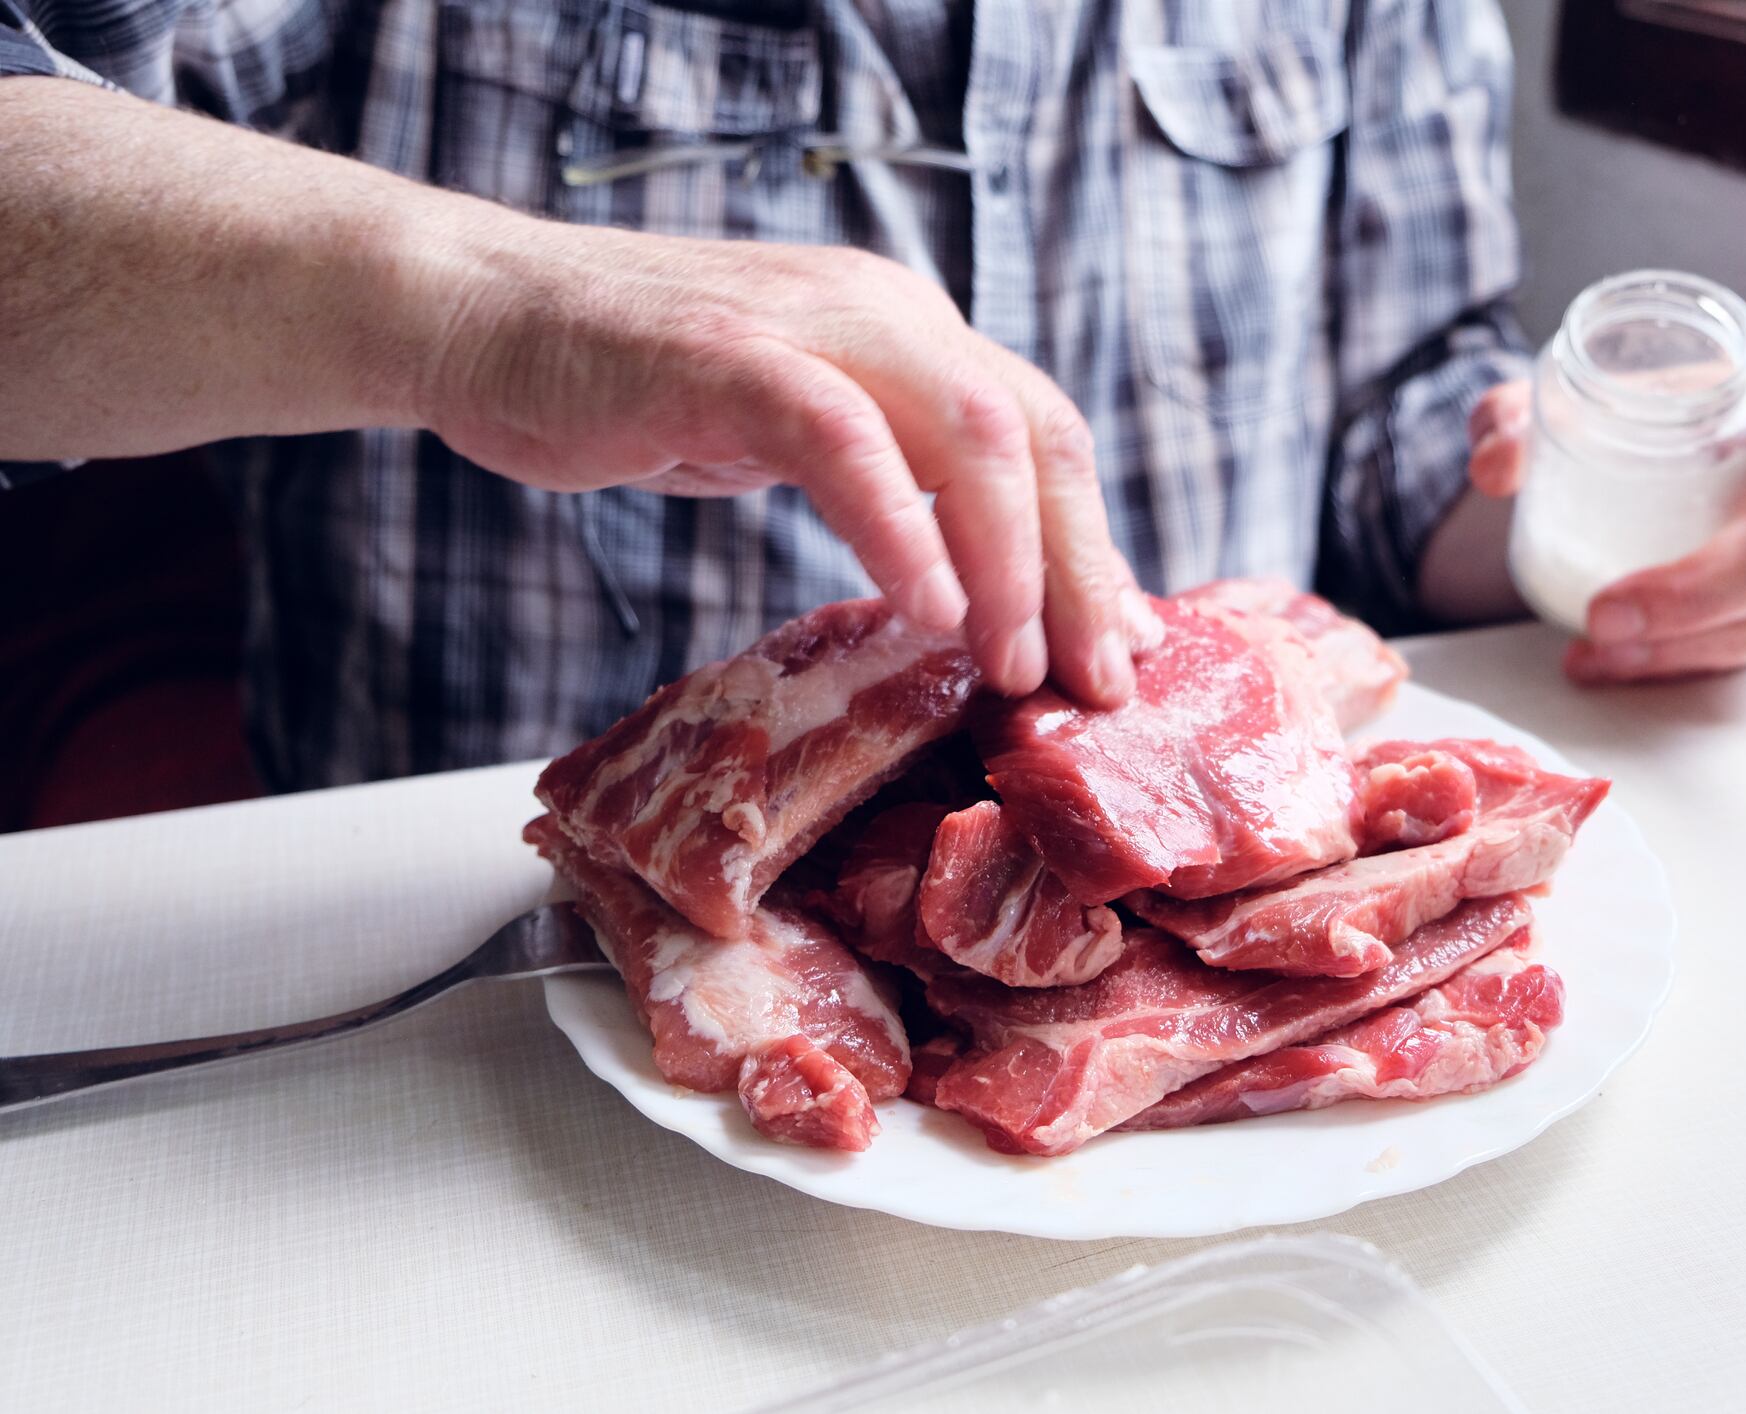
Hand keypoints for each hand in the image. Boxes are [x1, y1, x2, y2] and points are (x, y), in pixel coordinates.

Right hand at [0, 80, 1137, 705]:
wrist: (487, 318)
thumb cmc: (642, 388)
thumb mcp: (799, 429)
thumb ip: (892, 477)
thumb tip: (984, 581)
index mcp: (911, 331)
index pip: (1043, 434)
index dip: (1093, 547)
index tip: (1117, 653)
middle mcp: (885, 312)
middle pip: (1034, 434)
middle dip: (1078, 569)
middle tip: (1096, 684)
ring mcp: (809, 324)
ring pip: (966, 430)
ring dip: (1008, 560)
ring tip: (1016, 667)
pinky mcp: (727, 355)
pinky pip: (841, 438)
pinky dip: (896, 525)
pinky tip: (925, 609)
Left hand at [1465, 368, 1745, 682]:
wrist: (1614, 460)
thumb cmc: (1615, 419)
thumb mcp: (1555, 404)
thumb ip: (1514, 417)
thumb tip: (1494, 463)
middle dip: (1698, 596)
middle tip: (1606, 618)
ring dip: (1686, 646)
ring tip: (1594, 650)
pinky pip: (1744, 653)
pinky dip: (1674, 667)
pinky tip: (1608, 666)